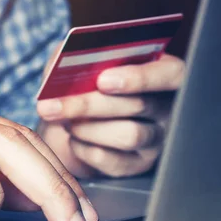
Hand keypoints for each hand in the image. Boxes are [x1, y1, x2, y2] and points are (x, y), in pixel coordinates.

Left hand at [37, 54, 184, 177]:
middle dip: (89, 104)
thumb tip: (61, 64)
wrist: (80, 118)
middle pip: (138, 106)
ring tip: (63, 119)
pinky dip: (83, 148)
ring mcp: (155, 140)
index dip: (140, 77)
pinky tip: (73, 137)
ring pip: (127, 135)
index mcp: (162, 73)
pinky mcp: (136, 164)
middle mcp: (165, 108)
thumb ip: (78, 56)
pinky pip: (112, 160)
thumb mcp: (85, 62)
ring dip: (86, 127)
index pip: (170, 74)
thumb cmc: (88, 82)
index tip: (103, 80)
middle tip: (51, 105)